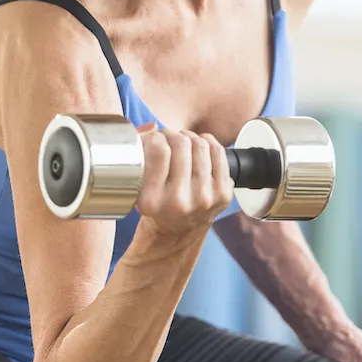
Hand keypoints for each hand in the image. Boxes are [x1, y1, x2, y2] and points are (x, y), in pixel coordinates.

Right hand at [133, 122, 233, 243]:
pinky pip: (219, 152)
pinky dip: (208, 142)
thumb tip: (152, 128)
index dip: (156, 137)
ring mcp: (204, 199)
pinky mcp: (223, 195)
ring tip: (183, 143)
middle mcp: (180, 202)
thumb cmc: (155, 205)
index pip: (158, 151)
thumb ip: (140, 156)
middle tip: (169, 138)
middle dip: (173, 135)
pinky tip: (199, 147)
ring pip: (201, 145)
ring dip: (190, 137)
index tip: (155, 139)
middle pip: (181, 145)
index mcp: (152, 200)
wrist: (178, 233)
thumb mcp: (138, 188)